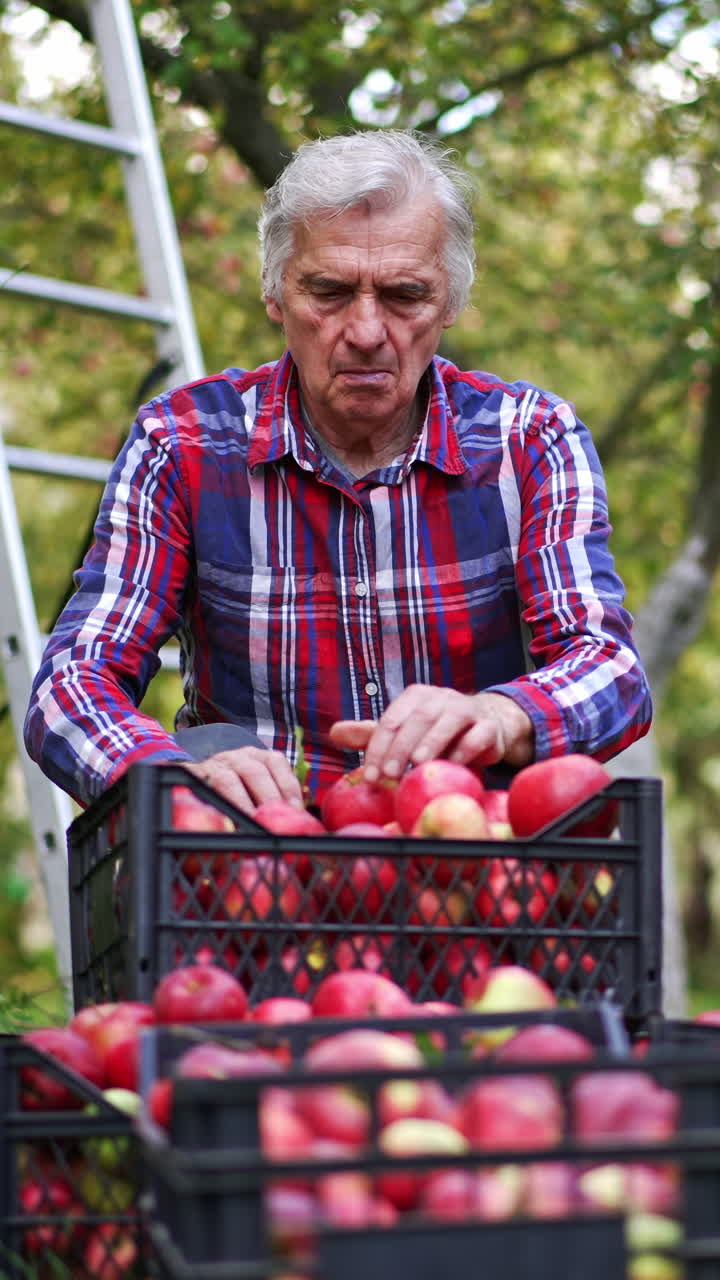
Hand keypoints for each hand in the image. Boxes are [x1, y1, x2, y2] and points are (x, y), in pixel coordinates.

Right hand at [183, 746, 303, 815]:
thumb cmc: (236, 789)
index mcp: (256, 756)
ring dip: (242, 805)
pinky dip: (214, 807)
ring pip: (227, 781)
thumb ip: (275, 798)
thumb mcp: (256, 787)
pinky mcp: (193, 777)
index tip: (296, 808)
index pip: (275, 762)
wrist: (197, 779)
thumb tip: (299, 819)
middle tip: (276, 822)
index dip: (287, 785)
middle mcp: (236, 756)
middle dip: (268, 798)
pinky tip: (224, 823)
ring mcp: (213, 766)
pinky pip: (202, 790)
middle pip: (255, 772)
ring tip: (252, 824)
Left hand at [329, 686, 533, 782]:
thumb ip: (371, 735)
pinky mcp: (489, 726)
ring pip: (448, 721)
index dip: (378, 747)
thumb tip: (334, 731)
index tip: (370, 775)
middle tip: (389, 774)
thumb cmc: (436, 733)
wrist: (486, 726)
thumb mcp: (403, 733)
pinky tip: (453, 764)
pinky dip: (465, 749)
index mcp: (415, 697)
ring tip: (417, 764)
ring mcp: (466, 709)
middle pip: (417, 719)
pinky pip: (477, 735)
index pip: (391, 720)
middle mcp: (440, 698)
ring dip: (432, 742)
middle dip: (400, 747)